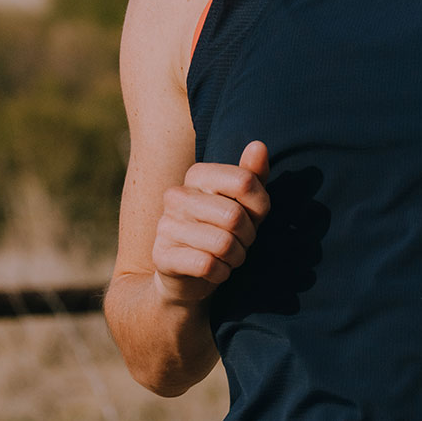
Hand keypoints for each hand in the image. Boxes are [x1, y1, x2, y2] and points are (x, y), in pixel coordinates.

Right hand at [151, 140, 270, 303]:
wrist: (188, 275)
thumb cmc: (221, 231)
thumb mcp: (243, 204)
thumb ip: (252, 176)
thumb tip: (259, 145)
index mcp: (197, 175)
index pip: (245, 182)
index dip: (260, 206)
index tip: (252, 216)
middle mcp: (176, 196)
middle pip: (234, 216)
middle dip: (247, 236)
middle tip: (239, 241)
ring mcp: (165, 225)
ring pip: (223, 243)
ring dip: (235, 256)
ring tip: (227, 256)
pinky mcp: (162, 256)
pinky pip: (207, 264)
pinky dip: (220, 273)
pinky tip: (213, 270)